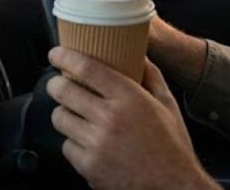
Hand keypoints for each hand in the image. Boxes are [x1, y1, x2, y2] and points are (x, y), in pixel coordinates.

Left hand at [46, 47, 217, 189]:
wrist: (174, 186)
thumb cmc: (171, 146)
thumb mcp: (167, 104)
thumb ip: (151, 75)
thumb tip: (138, 53)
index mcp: (129, 98)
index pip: (86, 68)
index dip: (64, 57)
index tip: (56, 54)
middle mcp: (110, 119)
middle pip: (63, 91)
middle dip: (55, 84)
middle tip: (59, 84)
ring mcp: (97, 145)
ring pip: (60, 118)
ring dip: (64, 113)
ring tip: (75, 114)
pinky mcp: (89, 167)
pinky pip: (66, 146)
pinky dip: (72, 141)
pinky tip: (86, 140)